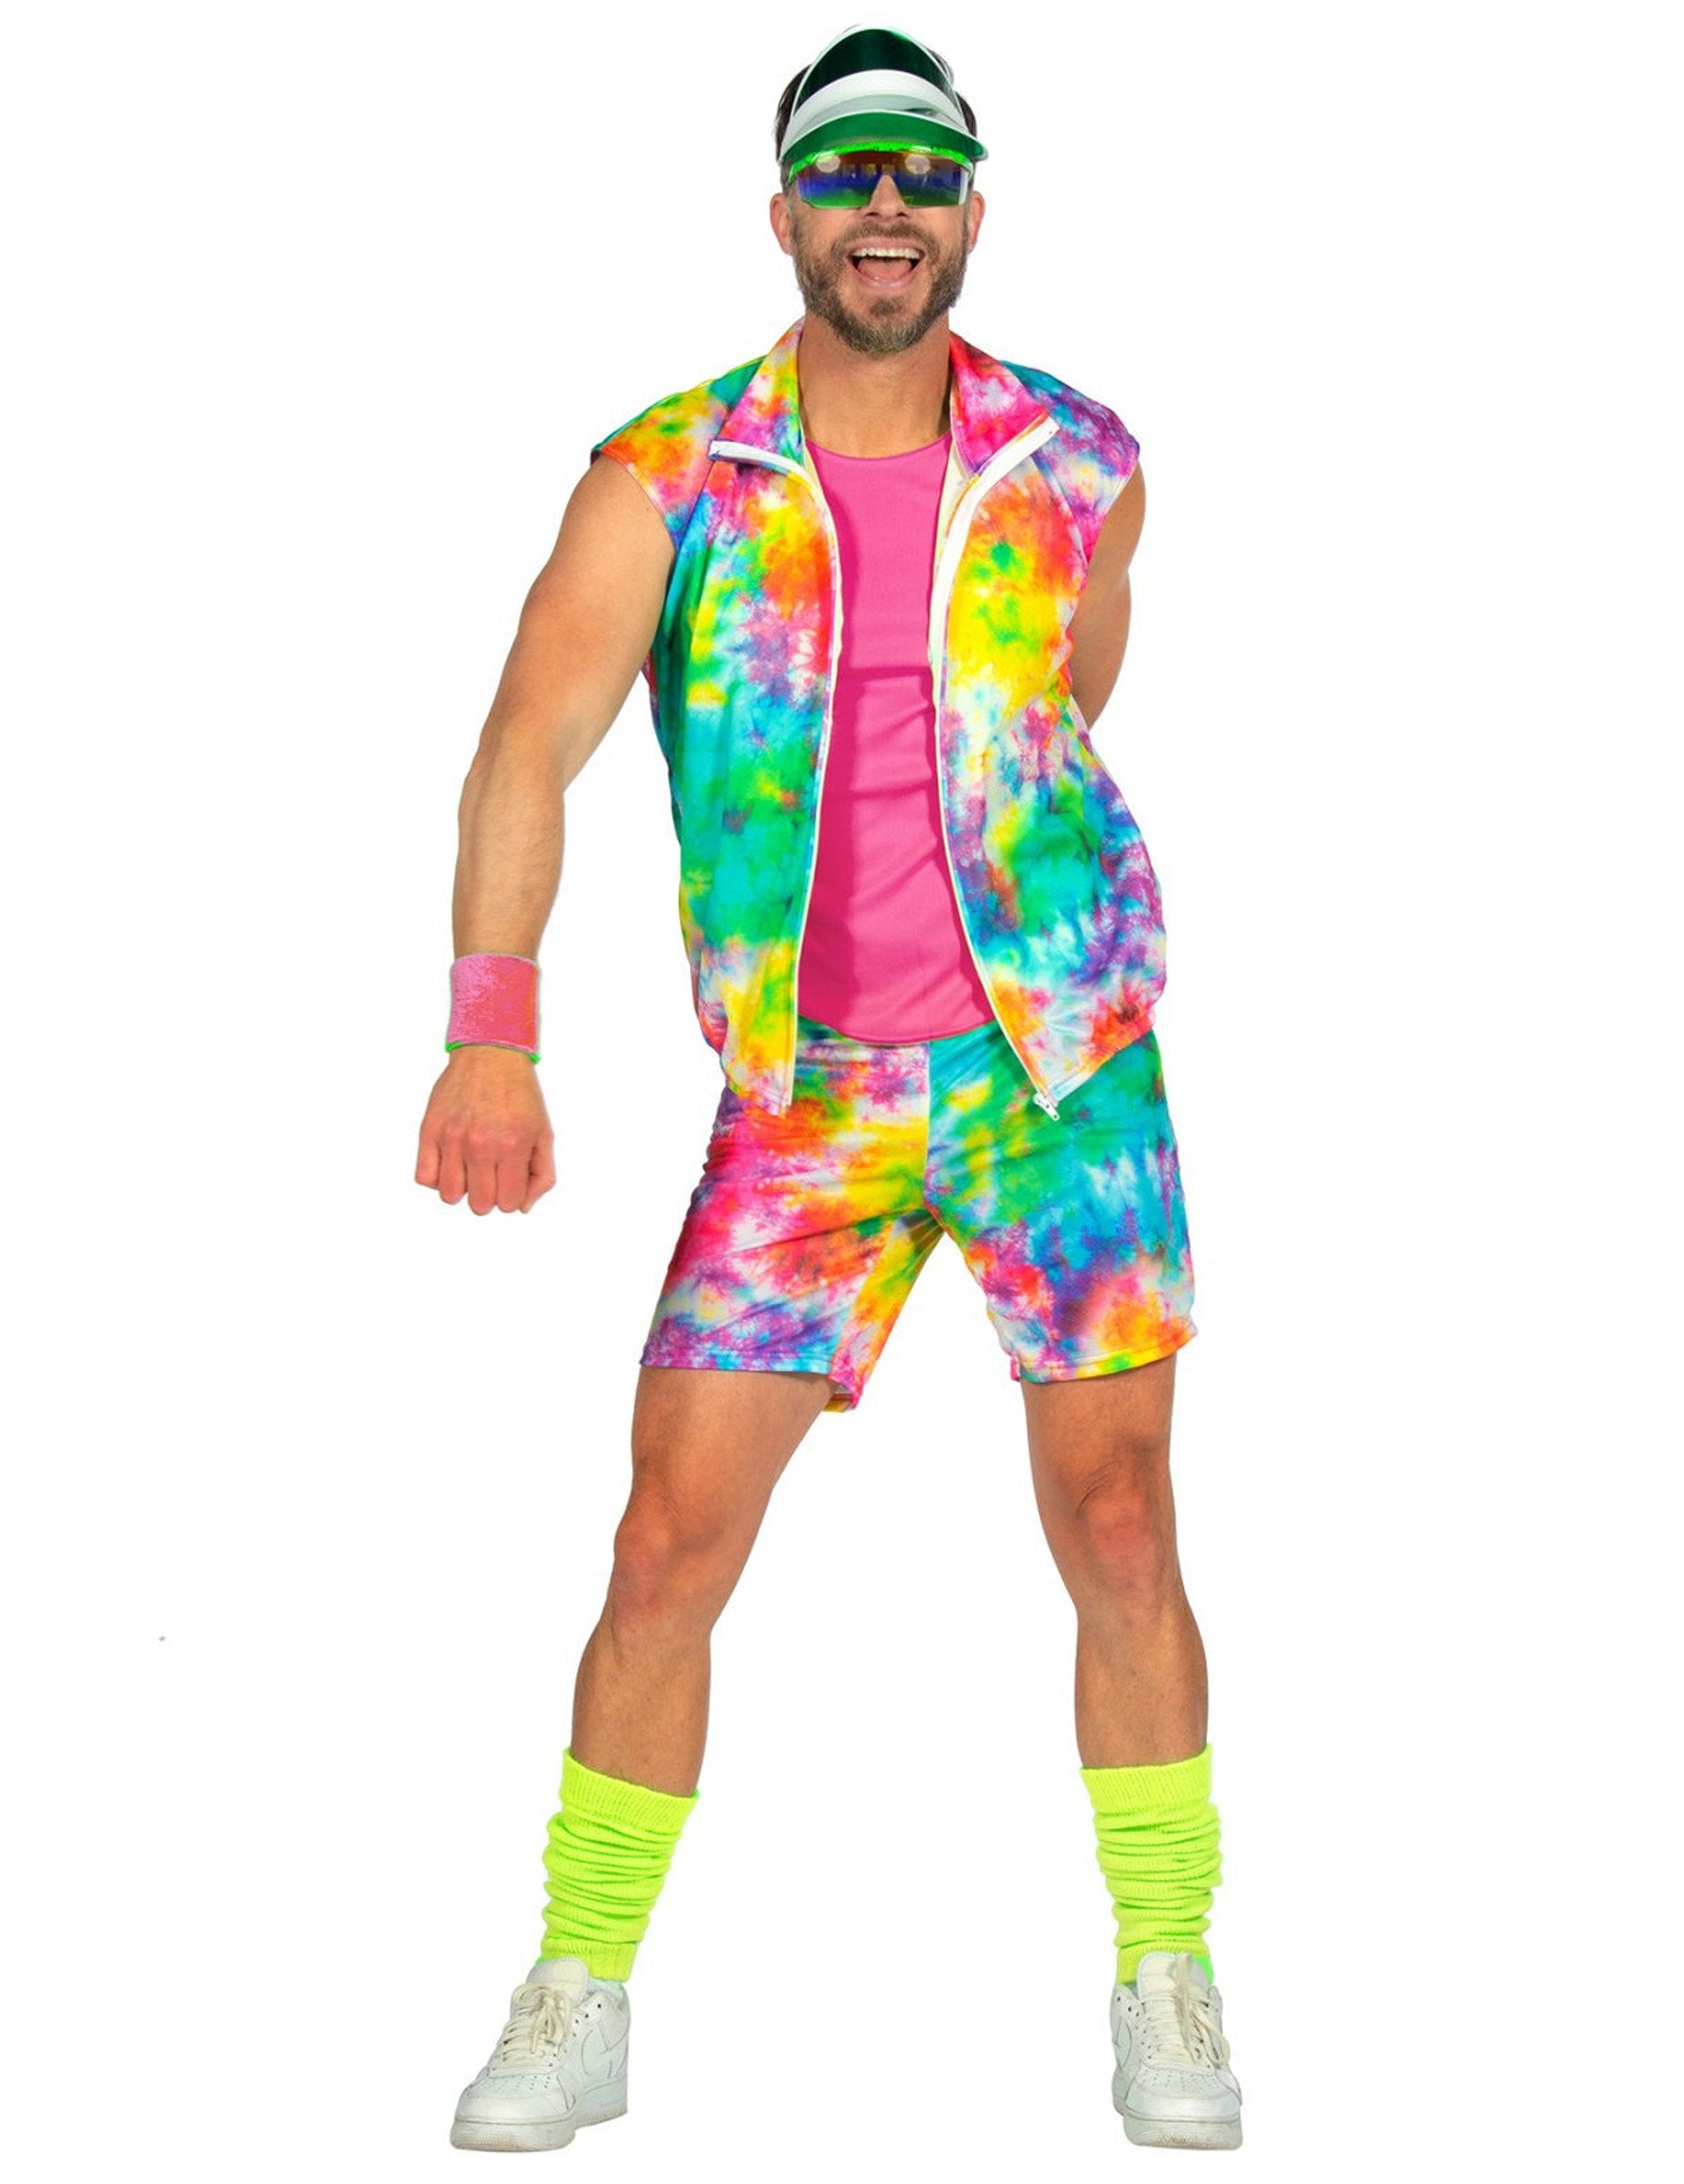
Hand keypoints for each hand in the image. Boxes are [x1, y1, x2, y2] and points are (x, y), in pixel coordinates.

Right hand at [414, 1046, 556, 1213]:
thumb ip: (542, 1174)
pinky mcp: (429, 1129)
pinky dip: (436, 1178)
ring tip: (470, 1168)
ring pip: (450, 1195)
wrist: (490, 1055)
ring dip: (463, 1189)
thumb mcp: (544, 1132)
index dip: (512, 1196)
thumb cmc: (519, 1094)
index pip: (508, 1203)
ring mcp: (452, 1137)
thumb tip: (523, 1207)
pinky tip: (451, 1163)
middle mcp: (480, 1144)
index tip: (511, 1179)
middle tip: (491, 1174)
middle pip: (479, 1205)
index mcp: (512, 1145)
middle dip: (489, 1196)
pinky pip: (424, 1177)